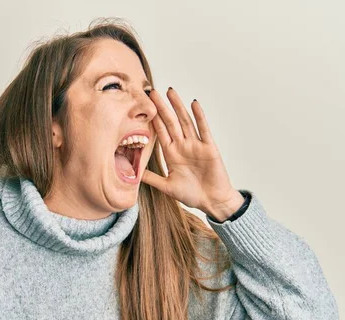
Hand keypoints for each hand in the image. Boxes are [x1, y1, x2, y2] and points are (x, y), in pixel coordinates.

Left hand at [141, 87, 241, 216]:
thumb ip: (151, 178)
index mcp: (171, 154)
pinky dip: (199, 116)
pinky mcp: (209, 148)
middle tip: (151, 91)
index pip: (159, 132)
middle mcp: (182, 146)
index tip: (142, 106)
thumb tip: (132, 174)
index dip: (152, 119)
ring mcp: (196, 145)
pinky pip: (204, 129)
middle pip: (170, 122)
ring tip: (170, 91)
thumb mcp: (166, 186)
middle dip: (161, 107)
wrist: (212, 202)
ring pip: (185, 121)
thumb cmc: (191, 195)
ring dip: (178, 106)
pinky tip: (194, 104)